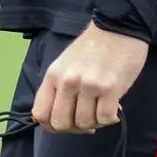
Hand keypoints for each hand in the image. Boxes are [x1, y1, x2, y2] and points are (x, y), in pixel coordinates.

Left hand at [31, 23, 148, 133]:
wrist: (116, 27)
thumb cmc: (92, 47)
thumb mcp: (65, 64)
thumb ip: (60, 89)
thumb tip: (64, 120)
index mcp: (53, 76)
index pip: (40, 114)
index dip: (52, 126)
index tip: (66, 123)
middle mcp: (67, 82)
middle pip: (60, 124)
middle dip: (74, 128)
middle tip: (87, 120)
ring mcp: (88, 85)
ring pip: (85, 124)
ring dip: (95, 122)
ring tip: (102, 107)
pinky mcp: (110, 88)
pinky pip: (105, 119)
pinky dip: (110, 118)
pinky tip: (115, 106)